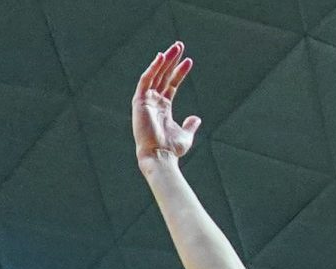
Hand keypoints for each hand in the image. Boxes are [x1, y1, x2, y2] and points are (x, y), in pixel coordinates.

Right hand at [132, 43, 201, 166]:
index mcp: (163, 107)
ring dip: (164, 59)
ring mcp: (146, 100)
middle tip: (179, 45)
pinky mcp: (139, 101)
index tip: (189, 61)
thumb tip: (196, 117)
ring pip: (155, 74)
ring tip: (175, 47)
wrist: (160, 156)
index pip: (171, 84)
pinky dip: (153, 68)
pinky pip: (146, 80)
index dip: (179, 72)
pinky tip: (161, 57)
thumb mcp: (185, 134)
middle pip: (163, 75)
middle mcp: (153, 101)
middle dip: (171, 60)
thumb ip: (190, 124)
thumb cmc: (172, 149)